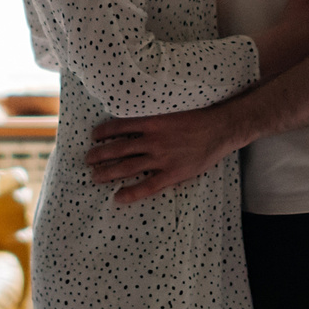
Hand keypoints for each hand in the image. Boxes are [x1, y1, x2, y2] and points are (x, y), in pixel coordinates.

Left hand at [87, 105, 239, 204]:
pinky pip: (147, 186)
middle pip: (118, 148)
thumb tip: (137, 121)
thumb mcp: (172, 111)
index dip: (104, 132)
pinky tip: (118, 197)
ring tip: (94, 177)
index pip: (120, 126)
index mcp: (152, 122)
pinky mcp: (172, 173)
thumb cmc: (198, 118)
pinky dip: (131, 193)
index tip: (94, 136)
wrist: (221, 129)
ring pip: (127, 167)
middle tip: (88, 159)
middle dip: (100, 154)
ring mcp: (162, 158)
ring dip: (108, 172)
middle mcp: (153, 140)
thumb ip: (154, 118)